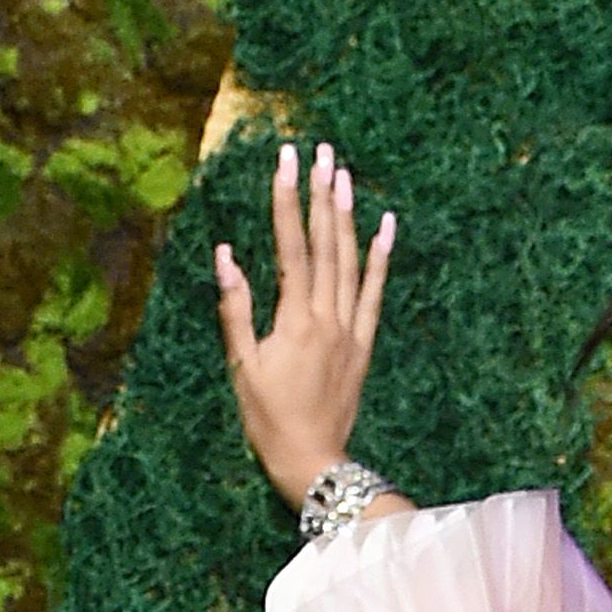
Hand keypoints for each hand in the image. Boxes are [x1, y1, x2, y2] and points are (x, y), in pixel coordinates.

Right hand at [212, 139, 397, 507]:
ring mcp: (351, 329)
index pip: (291, 246)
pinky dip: (381, 257)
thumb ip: (236, 309)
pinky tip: (385, 225)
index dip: (287, 199)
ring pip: (351, 260)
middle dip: (321, 193)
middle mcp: (328, 317)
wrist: (312, 461)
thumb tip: (226, 255)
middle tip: (320, 150)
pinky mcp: (363, 344)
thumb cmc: (269, 420)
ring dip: (347, 215)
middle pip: (325, 243)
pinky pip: (376, 292)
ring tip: (343, 173)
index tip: (285, 161)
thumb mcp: (244, 366)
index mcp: (295, 320)